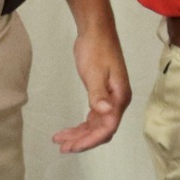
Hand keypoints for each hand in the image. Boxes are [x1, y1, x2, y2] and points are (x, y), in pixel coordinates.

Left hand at [51, 25, 131, 152]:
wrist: (96, 31)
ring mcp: (110, 99)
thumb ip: (98, 94)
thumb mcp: (95, 72)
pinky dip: (81, 126)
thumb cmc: (96, 50)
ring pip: (96, 125)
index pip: (108, 127)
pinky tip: (68, 130)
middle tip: (63, 147)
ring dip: (80, 134)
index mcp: (119, 98)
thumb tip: (105, 111)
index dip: (91, 140)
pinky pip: (93, 117)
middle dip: (83, 141)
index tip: (72, 147)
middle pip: (102, 130)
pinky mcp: (102, 95)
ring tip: (60, 141)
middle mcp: (118, 101)